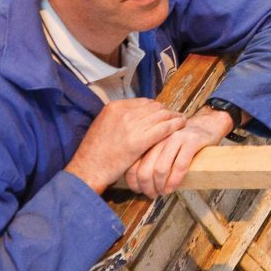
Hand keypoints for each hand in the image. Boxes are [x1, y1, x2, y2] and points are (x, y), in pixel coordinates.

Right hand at [64, 98, 185, 194]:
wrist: (88, 168)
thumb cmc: (95, 152)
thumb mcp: (103, 126)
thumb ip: (119, 118)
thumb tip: (135, 117)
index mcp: (114, 107)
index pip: (143, 102)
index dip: (156, 107)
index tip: (162, 112)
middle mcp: (124, 112)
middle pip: (154, 106)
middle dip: (166, 111)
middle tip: (175, 116)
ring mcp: (132, 125)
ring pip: (161, 115)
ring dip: (174, 116)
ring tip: (181, 119)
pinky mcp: (140, 140)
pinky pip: (164, 128)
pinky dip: (175, 124)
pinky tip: (182, 125)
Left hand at [123, 107, 233, 197]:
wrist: (208, 123)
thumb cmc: (184, 140)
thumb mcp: (163, 145)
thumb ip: (152, 157)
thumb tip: (140, 183)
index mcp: (150, 139)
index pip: (133, 164)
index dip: (133, 182)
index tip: (139, 190)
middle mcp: (160, 138)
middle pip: (144, 169)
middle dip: (147, 187)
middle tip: (152, 194)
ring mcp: (176, 138)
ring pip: (160, 169)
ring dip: (160, 186)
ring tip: (163, 192)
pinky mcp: (192, 141)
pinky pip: (180, 166)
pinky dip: (174, 181)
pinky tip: (173, 187)